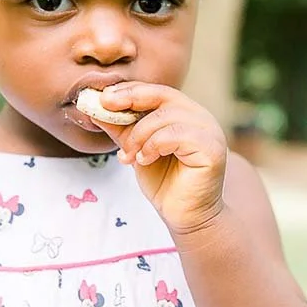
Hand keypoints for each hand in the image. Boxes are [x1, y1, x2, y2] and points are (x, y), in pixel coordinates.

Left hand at [95, 82, 226, 235]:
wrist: (184, 216)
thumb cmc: (163, 181)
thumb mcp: (135, 149)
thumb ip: (121, 128)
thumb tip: (95, 108)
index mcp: (185, 112)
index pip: (156, 91)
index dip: (129, 90)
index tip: (103, 97)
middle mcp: (200, 117)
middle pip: (162, 95)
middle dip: (129, 100)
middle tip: (105, 108)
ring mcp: (209, 131)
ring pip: (165, 116)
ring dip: (138, 135)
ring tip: (128, 155)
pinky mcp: (211, 149)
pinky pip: (176, 135)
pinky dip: (153, 146)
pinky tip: (144, 160)